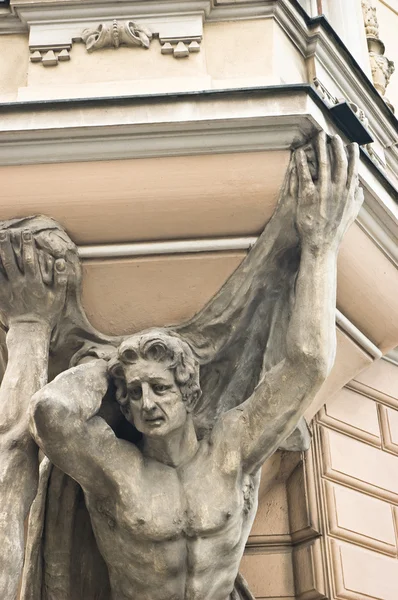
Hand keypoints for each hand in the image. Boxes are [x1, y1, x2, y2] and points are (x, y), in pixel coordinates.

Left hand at [0, 229, 67, 328]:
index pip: (30, 260)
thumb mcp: (58, 298)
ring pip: (1, 268)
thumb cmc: (47, 313)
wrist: (30, 330)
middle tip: (7, 232)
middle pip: (12, 261)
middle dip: (9, 245)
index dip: (27, 245)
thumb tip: (61, 262)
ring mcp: (9, 290)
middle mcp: (19, 284)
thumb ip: (60, 279)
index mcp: (34, 283)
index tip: (26, 233)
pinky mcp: (1, 295)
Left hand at [291, 132, 363, 251]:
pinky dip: (302, 162)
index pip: (353, 168)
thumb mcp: (351, 215)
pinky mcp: (307, 196)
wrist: (321, 244)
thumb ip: (356, 199)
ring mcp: (323, 192)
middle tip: (332, 136)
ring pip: (323, 163)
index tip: (351, 144)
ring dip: (320, 148)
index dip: (352, 154)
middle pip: (339, 161)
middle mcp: (338, 190)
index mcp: (349, 193)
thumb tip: (359, 188)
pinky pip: (304, 174)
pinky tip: (299, 153)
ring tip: (317, 137)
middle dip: (336, 146)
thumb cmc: (335, 231)